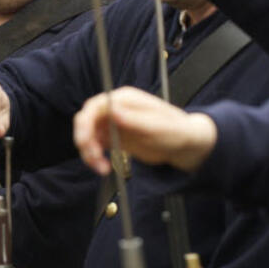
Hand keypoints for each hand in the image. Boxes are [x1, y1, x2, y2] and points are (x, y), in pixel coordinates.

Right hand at [72, 87, 216, 174]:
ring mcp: (113, 123)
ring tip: (102, 168)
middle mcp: (115, 109)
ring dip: (89, 152)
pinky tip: (103, 167)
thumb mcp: (157, 126)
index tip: (85, 140)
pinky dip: (95, 157)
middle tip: (93, 157)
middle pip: (86, 120)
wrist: (184, 144)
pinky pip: (96, 146)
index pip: (95, 106)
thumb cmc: (176, 130)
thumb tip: (113, 110)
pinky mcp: (114, 138)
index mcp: (125, 99)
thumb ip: (134, 119)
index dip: (86, 122)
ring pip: (88, 135)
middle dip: (84, 139)